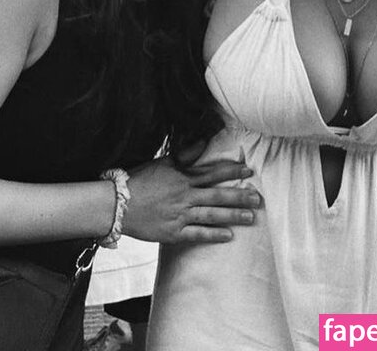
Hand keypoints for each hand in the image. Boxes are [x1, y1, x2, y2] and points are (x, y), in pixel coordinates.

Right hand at [122, 156, 259, 244]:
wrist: (118, 203)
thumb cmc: (137, 180)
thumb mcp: (160, 163)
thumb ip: (183, 154)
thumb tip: (202, 142)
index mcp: (182, 177)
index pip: (212, 173)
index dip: (231, 171)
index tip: (248, 171)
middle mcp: (185, 195)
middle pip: (217, 195)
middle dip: (239, 196)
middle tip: (258, 198)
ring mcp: (180, 215)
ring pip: (212, 215)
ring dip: (233, 216)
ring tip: (251, 217)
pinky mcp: (174, 232)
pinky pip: (198, 234)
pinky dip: (214, 234)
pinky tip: (228, 235)